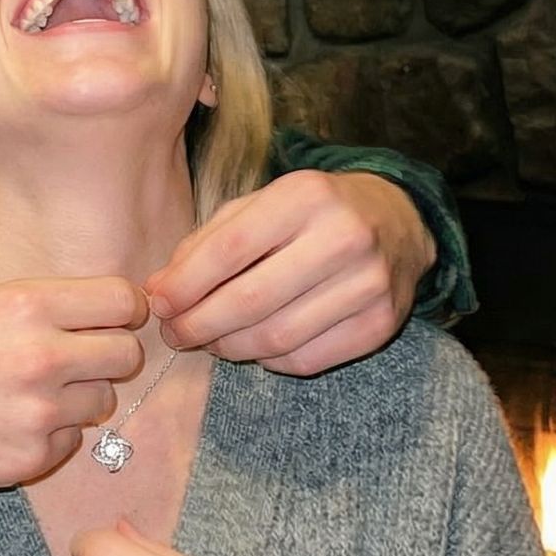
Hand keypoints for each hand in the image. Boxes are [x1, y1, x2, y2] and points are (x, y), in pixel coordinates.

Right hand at [0, 277, 146, 500]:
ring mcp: (38, 412)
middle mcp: (40, 356)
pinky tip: (10, 424)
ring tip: (30, 394)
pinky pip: (72, 440)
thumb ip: (43, 306)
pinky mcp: (31, 459)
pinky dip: (52, 435)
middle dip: (112, 355)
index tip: (115, 318)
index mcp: (26, 306)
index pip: (121, 299)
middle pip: (127, 353)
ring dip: (79, 397)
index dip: (125, 309)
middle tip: (82, 359)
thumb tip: (112, 308)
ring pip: (103, 400)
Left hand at [144, 170, 433, 375]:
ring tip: (209, 340)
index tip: (158, 305)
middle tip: (175, 334)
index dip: (186, 285)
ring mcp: (368, 284)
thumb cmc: (310, 213)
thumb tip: (159, 292)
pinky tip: (255, 346)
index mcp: (305, 196)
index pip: (230, 249)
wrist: (397, 221)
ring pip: (276, 337)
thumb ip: (206, 243)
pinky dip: (269, 359)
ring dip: (229, 347)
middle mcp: (344, 237)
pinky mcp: (380, 325)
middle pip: (251, 300)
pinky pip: (305, 359)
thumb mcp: (259, 206)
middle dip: (199, 325)